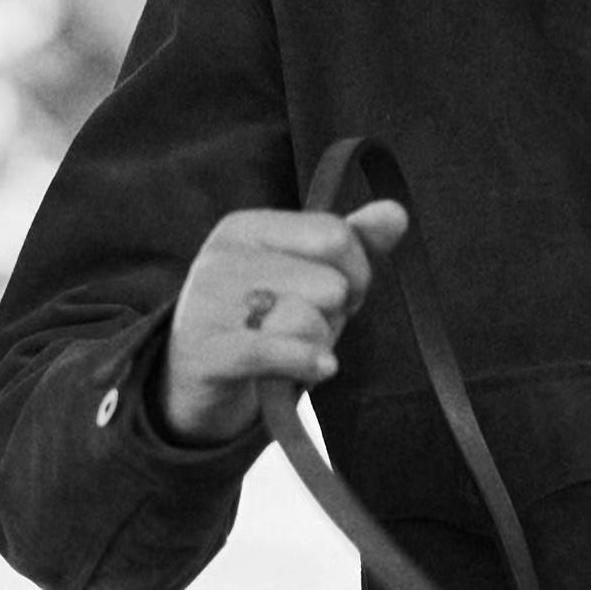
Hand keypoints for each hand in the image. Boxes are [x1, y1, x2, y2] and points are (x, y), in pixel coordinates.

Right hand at [160, 197, 407, 443]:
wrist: (193, 377)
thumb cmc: (261, 319)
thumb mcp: (303, 273)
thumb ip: (351, 241)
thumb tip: (397, 212)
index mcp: (244, 228)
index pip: (335, 235)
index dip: (358, 271)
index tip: (344, 294)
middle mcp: (221, 258)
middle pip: (330, 283)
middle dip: (337, 314)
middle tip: (316, 326)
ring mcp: (209, 305)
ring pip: (310, 321)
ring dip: (319, 345)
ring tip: (297, 349)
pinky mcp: (208, 353)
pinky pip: (283, 353)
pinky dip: (310, 365)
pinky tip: (319, 369)